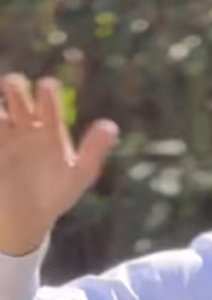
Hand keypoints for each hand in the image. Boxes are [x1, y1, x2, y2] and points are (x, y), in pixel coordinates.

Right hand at [0, 74, 118, 256]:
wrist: (28, 216)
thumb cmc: (57, 194)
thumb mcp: (79, 173)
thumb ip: (93, 149)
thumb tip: (111, 125)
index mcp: (50, 131)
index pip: (49, 105)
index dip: (48, 93)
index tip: (47, 84)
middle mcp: (25, 128)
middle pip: (19, 98)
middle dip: (16, 88)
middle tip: (14, 83)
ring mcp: (4, 137)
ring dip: (0, 99)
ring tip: (3, 95)